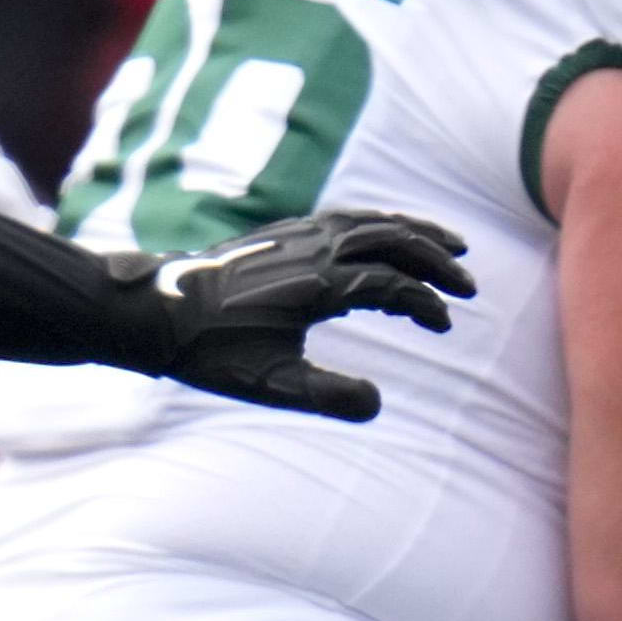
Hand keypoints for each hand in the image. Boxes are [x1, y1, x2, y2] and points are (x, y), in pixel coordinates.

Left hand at [132, 211, 475, 421]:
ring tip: (452, 246)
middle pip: (394, 242)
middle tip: (469, 286)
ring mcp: (296, 235)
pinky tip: (387, 235)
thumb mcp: (268, 383)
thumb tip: (378, 404)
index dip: (425, 305)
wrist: (152, 311)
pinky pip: (345, 217)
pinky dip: (379, 222)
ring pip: (371, 222)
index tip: (444, 326)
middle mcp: (312, 250)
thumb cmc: (209, 351)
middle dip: (436, 262)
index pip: (393, 286)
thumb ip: (326, 396)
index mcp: (318, 284)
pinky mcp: (281, 232)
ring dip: (416, 232)